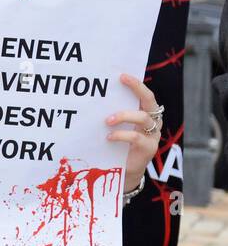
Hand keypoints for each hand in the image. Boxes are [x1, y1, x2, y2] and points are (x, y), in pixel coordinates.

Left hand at [106, 73, 161, 192]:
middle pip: (150, 101)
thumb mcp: (115, 125)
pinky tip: (108, 137)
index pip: (145, 94)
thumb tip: (93, 96)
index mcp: (146, 113)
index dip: (136, 84)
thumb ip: (111, 111)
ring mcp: (153, 135)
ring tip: (107, 120)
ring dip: (124, 115)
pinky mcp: (148, 148)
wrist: (123, 170)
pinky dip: (121, 135)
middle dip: (137, 89)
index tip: (122, 75)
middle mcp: (153, 121)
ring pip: (143, 118)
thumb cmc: (116, 143)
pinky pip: (136, 137)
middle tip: (121, 81)